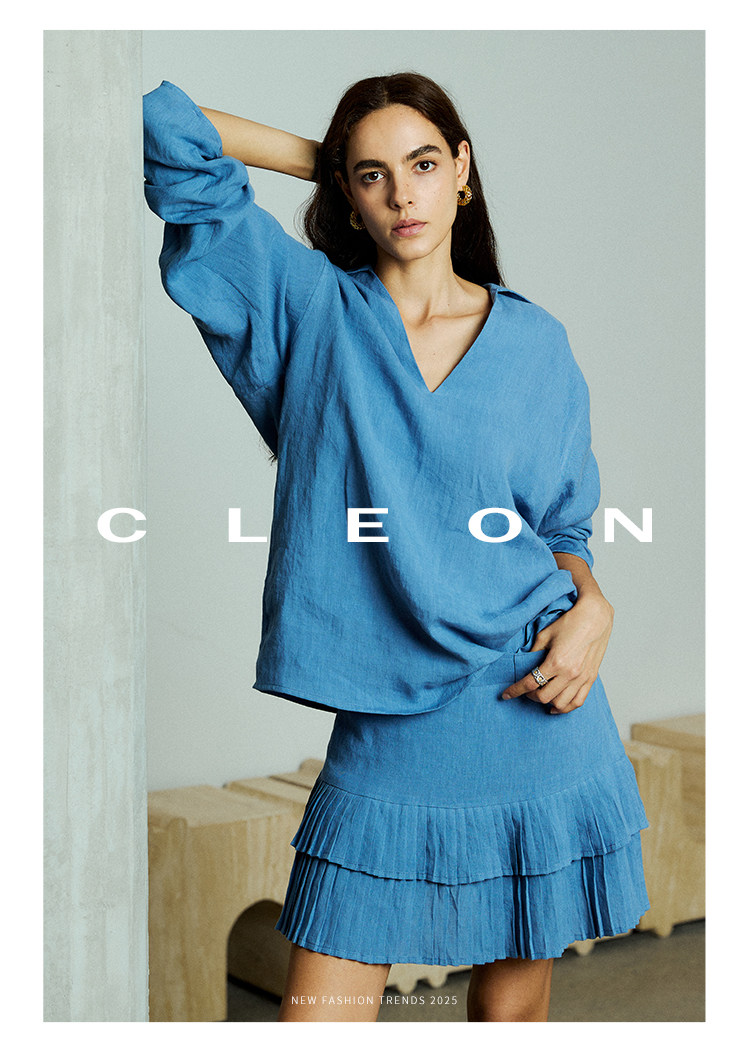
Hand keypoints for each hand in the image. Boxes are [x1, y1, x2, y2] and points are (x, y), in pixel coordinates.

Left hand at [500, 592, 614, 713]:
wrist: (595, 617)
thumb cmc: (570, 623)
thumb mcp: (545, 635)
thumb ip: (534, 652)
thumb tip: (525, 664)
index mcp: (555, 662)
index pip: (530, 683)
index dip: (515, 691)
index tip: (506, 694)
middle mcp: (569, 674)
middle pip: (544, 697)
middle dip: (530, 696)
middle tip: (526, 690)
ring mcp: (581, 678)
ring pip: (560, 704)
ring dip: (547, 702)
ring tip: (541, 696)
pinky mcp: (591, 679)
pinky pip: (578, 702)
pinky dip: (566, 707)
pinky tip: (557, 706)